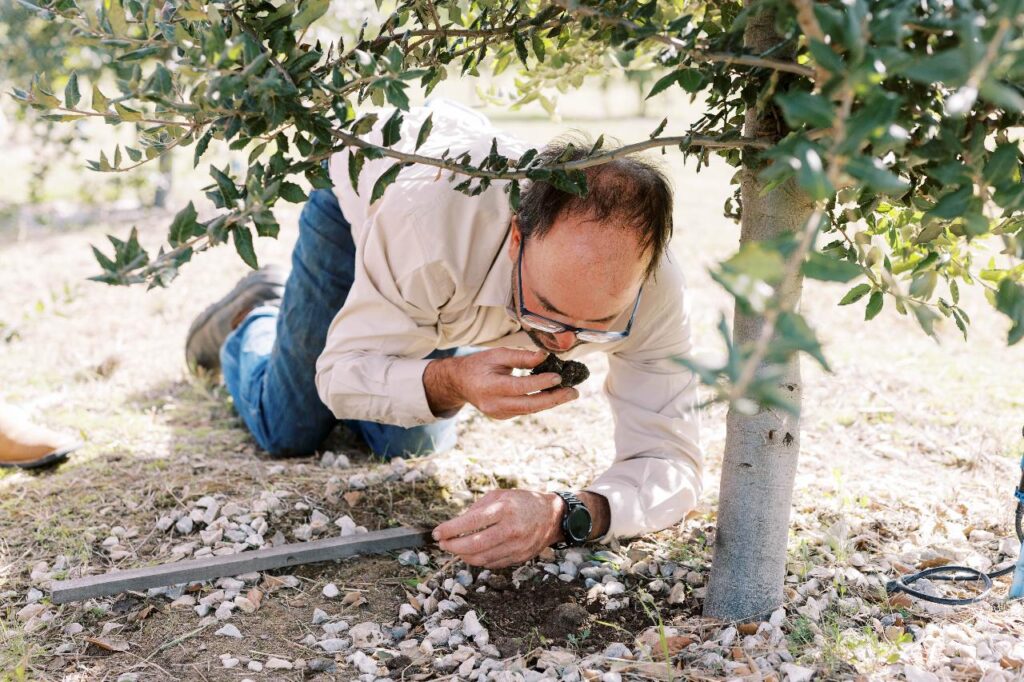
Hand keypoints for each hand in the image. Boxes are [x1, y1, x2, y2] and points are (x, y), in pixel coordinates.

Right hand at [424, 348, 577, 419]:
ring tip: (570, 393)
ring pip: (529, 410)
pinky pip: (525, 410)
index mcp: (489, 386)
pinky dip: (540, 402)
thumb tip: (545, 356)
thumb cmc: (479, 364)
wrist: (460, 383)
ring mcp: (498, 413)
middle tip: (574, 392)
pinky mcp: (503, 417)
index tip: (559, 377)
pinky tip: (553, 394)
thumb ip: (520, 356)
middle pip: (528, 405)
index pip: (519, 386)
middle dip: (553, 399)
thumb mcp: (497, 354)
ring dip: (550, 402)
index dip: (539, 383)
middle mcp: (493, 404)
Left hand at [432, 489, 562, 567]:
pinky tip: (471, 552)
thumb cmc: (522, 502)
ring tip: (454, 548)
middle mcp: (511, 529)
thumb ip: (477, 508)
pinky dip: (477, 560)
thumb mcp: (500, 495)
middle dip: (453, 546)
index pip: (471, 522)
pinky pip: (491, 564)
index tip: (437, 533)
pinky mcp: (519, 558)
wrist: (552, 516)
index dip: (450, 529)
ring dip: (462, 556)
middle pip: (474, 545)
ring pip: (481, 558)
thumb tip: (455, 524)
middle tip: (442, 543)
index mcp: (504, 509)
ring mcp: (516, 546)